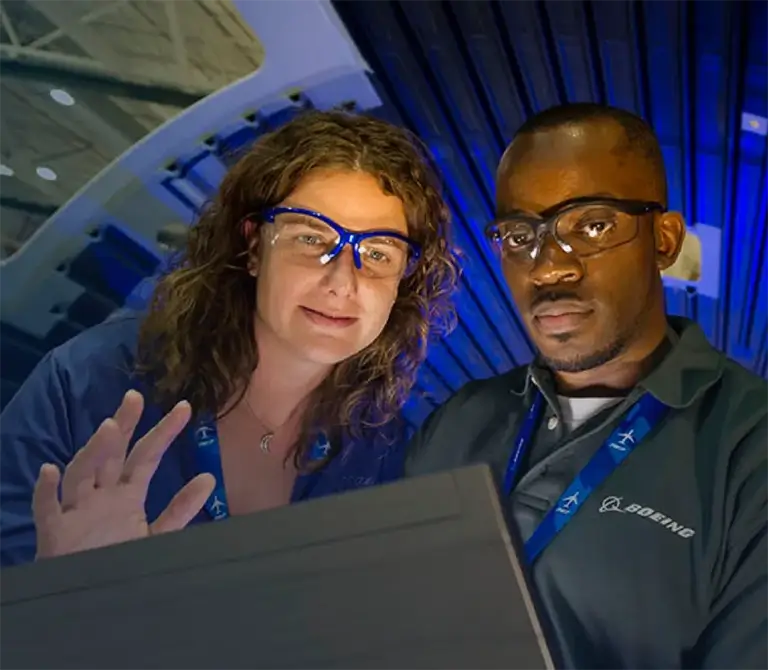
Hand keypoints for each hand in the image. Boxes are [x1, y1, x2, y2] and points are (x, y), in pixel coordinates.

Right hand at [32, 390, 214, 558]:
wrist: (90, 600)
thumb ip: (180, 509)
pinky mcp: (55, 534)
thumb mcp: (156, 536)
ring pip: (81, 474)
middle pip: (112, 454)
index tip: (185, 407)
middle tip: (136, 397)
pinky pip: (46, 510)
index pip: (147, 456)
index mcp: (126, 494)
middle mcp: (101, 495)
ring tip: (108, 429)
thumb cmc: (119, 563)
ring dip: (93, 451)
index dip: (164, 432)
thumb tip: (209, 478)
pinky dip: (45, 491)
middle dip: (123, 424)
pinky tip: (49, 472)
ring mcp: (76, 511)